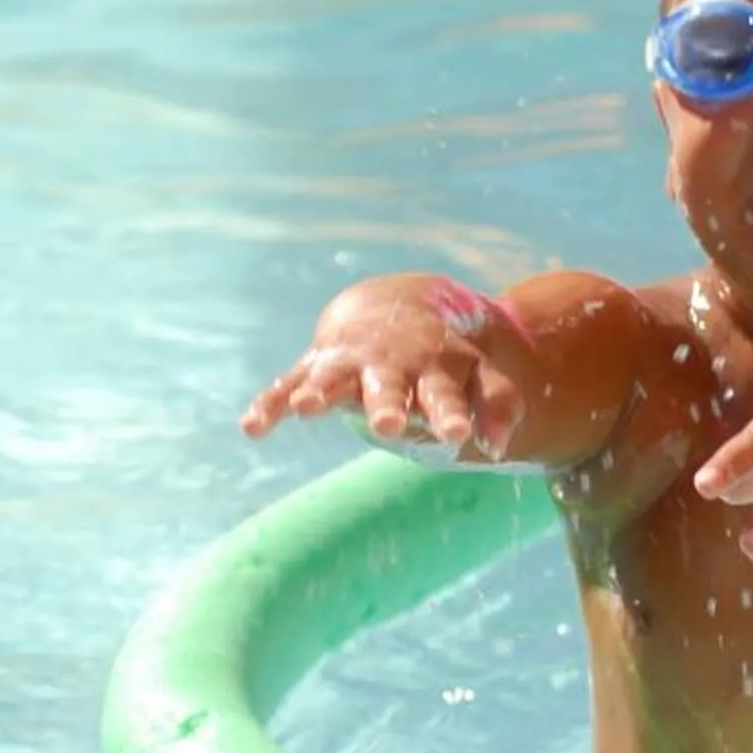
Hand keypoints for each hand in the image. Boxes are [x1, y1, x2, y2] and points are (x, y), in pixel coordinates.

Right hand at [240, 280, 522, 454]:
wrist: (395, 305)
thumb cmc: (442, 354)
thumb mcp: (478, 374)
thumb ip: (497, 405)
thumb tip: (499, 447)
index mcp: (432, 370)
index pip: (445, 395)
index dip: (451, 414)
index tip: (457, 434)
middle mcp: (388, 366)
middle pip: (387, 386)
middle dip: (385, 405)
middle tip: (388, 425)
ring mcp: (348, 364)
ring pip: (332, 378)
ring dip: (320, 391)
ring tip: (308, 407)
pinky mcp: (314, 366)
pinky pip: (286, 385)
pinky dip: (269, 404)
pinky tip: (252, 427)